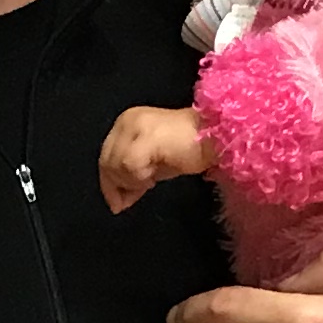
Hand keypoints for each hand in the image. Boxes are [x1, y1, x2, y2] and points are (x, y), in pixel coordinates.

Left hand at [100, 102, 216, 213]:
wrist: (217, 137)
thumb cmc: (189, 150)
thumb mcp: (154, 165)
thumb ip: (133, 176)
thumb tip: (116, 201)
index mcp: (126, 122)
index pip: (105, 156)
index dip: (109, 183)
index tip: (119, 202)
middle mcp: (127, 120)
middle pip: (106, 162)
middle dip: (118, 185)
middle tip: (137, 195)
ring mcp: (136, 126)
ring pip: (116, 166)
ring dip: (132, 182)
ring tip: (152, 180)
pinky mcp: (146, 137)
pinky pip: (129, 167)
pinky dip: (140, 178)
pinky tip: (155, 177)